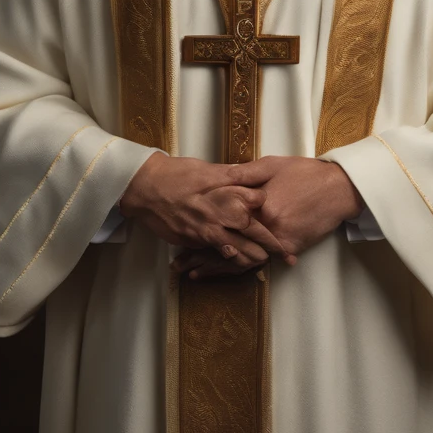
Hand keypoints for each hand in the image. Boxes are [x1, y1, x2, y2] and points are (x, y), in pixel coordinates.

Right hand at [120, 152, 297, 265]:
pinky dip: (228, 260)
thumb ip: (232, 176)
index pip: (258, 206)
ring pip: (236, 250)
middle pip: (253, 233)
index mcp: (226, 194)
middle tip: (287, 255)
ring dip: (252, 257)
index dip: (272, 214)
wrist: (145, 187)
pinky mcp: (192, 241)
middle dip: (271, 246)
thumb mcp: (209, 169)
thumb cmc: (177, 173)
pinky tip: (237, 264)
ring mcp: (205, 231)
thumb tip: (252, 179)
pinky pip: (214, 255)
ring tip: (266, 262)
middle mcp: (219, 214)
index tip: (285, 222)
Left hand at [172, 156, 361, 279]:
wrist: (339, 188)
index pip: (219, 220)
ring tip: (193, 275)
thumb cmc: (305, 172)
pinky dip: (242, 268)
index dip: (198, 230)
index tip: (178, 233)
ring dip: (216, 269)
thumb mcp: (271, 165)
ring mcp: (277, 240)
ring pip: (240, 260)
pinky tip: (225, 273)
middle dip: (199, 257)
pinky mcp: (289, 248)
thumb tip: (219, 174)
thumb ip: (243, 172)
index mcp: (255, 203)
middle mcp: (264, 226)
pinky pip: (261, 262)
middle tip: (177, 266)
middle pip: (225, 245)